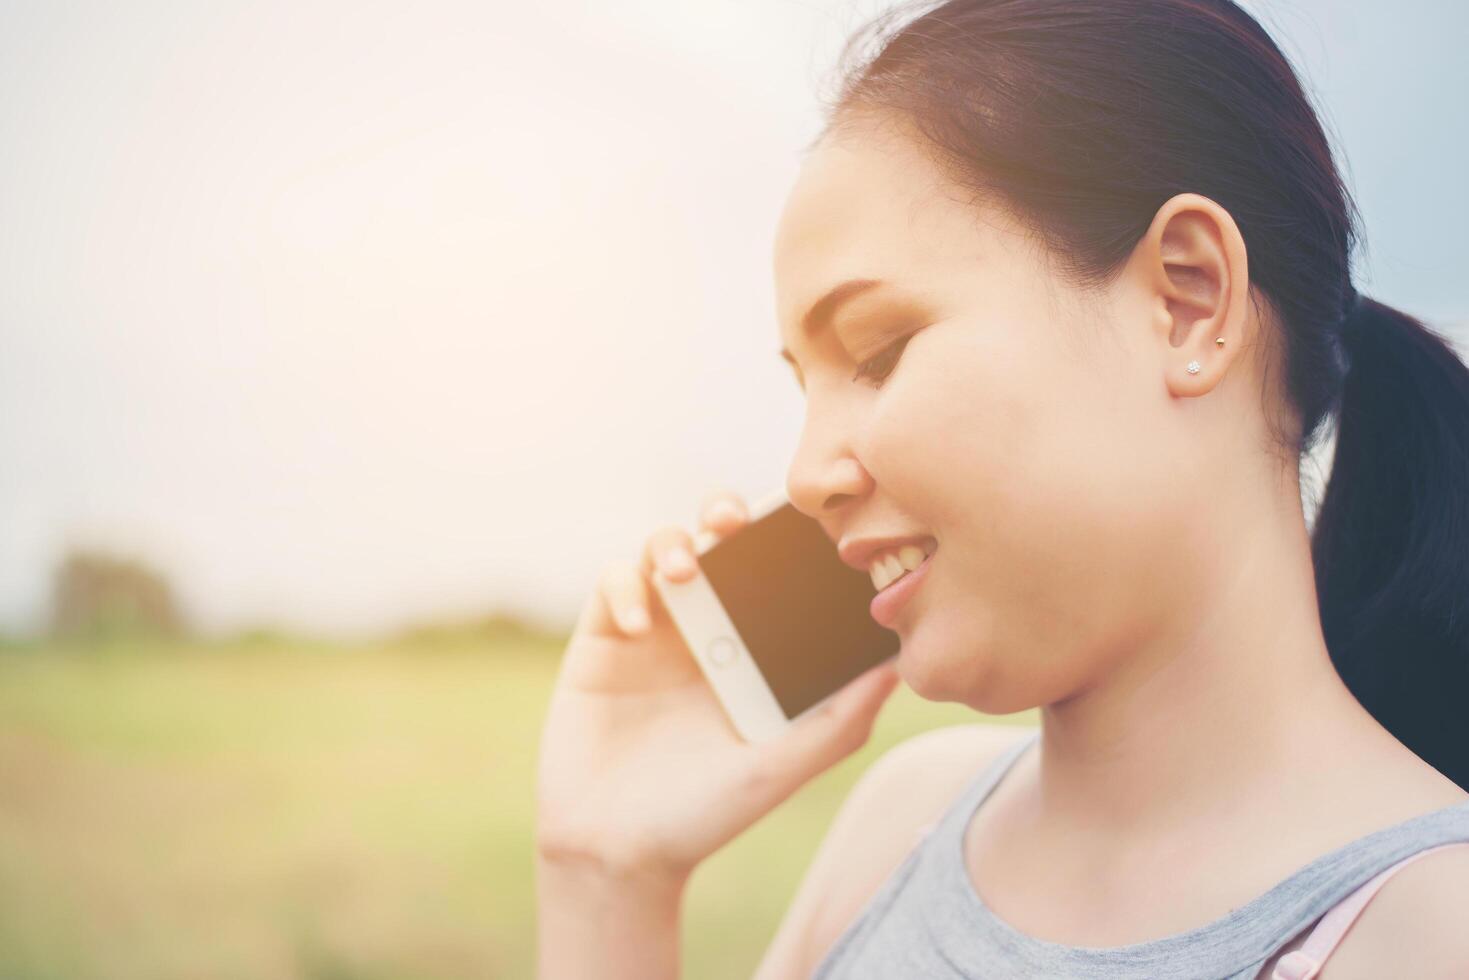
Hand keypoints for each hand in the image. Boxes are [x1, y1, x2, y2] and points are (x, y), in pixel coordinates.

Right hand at [534, 491, 900, 882]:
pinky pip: (613, 581)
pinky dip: (626, 586)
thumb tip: (901, 665)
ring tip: (683, 569)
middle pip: (718, 542)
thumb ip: (840, 719)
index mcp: (754, 651)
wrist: (615, 850)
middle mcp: (706, 630)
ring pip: (664, 547)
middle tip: (736, 521)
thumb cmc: (705, 816)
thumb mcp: (783, 767)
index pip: (775, 574)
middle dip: (727, 514)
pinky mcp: (602, 637)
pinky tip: (639, 623)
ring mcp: (653, 629)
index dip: (787, 540)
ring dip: (673, 542)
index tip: (804, 522)